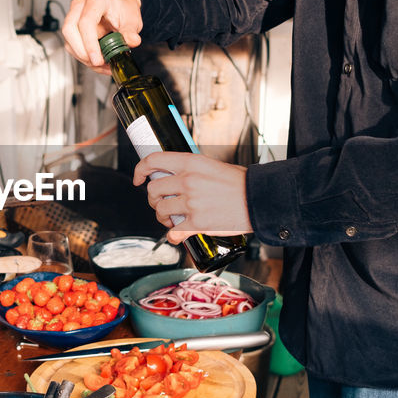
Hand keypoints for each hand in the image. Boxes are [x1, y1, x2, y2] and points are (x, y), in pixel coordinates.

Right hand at [61, 0, 142, 73]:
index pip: (86, 21)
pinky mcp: (72, 29)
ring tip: (103, 64)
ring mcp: (74, 16)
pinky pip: (72, 47)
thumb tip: (133, 41)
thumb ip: (131, 32)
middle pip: (70, 30)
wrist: (121, 5)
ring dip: (84, 58)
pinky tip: (98, 62)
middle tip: (98, 63)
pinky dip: (84, 58)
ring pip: (69, 41)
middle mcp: (81, 6)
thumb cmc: (124, 8)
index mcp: (97, 0)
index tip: (97, 59)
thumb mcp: (132, 20)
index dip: (90, 43)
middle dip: (83, 52)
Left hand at [133, 152, 252, 242]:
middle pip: (153, 189)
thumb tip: (176, 177)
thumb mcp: (213, 166)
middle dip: (153, 199)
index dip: (140, 170)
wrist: (259, 199)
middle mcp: (188, 180)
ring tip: (171, 219)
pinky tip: (178, 235)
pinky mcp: (198, 223)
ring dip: (162, 217)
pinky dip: (173, 236)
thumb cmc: (241, 183)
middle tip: (161, 203)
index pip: (153, 160)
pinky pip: (174, 232)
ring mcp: (191, 202)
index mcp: (191, 163)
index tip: (138, 178)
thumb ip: (192, 170)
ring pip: (160, 210)